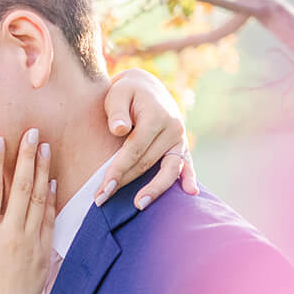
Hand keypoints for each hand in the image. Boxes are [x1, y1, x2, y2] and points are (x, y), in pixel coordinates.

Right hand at [0, 130, 55, 293]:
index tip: (0, 140)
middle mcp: (10, 234)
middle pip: (20, 187)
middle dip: (27, 157)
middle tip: (33, 132)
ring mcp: (30, 242)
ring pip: (39, 199)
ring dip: (42, 170)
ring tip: (46, 147)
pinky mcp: (44, 252)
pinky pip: (49, 219)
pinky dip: (51, 198)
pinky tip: (52, 181)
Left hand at [98, 68, 197, 209]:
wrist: (146, 88)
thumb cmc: (126, 93)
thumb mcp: (118, 93)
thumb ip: (117, 110)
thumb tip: (119, 129)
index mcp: (156, 116)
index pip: (134, 149)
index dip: (118, 169)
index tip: (103, 187)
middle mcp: (173, 128)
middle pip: (147, 162)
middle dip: (125, 182)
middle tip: (102, 199)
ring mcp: (180, 139)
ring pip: (169, 169)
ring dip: (155, 189)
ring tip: (139, 205)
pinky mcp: (182, 146)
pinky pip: (187, 165)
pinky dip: (189, 178)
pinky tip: (191, 193)